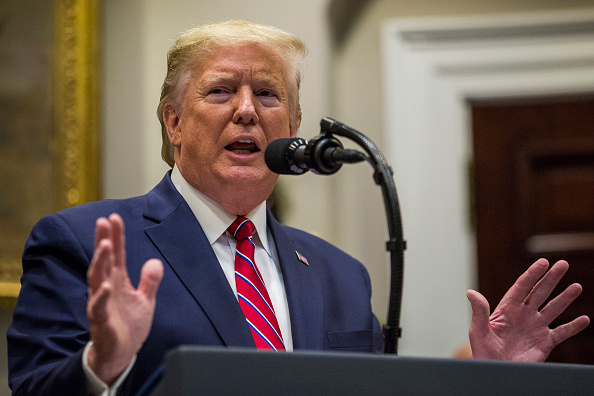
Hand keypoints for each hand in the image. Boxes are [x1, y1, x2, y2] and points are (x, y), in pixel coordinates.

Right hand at [86, 214, 163, 384]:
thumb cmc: (128, 326)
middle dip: (103, 241)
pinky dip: (102, 296)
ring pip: (97, 279)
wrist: (120, 355)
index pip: (116, 255)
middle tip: (103, 222)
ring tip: (105, 244)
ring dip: (100, 261)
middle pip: (103, 261)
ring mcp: (102, 304)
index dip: (116, 236)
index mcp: (118, 282)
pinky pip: (99, 307)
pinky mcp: (101, 322)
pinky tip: (106, 285)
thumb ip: (150, 281)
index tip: (114, 217)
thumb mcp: (145, 300)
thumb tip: (154, 261)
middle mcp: (107, 289)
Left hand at [467, 258, 588, 361]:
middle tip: (562, 264)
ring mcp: (535, 328)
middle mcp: (524, 315)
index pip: (522, 287)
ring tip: (577, 286)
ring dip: (565, 298)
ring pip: (553, 309)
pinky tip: (584, 320)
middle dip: (551, 279)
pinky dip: (573, 327)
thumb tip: (470, 292)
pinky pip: (561, 332)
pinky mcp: (545, 343)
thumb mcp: (478, 332)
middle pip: (540, 293)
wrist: (496, 373)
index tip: (543, 262)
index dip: (532, 274)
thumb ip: (479, 312)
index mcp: (507, 309)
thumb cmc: (483, 353)